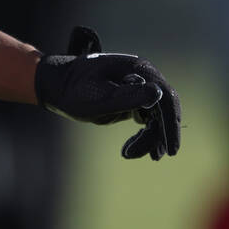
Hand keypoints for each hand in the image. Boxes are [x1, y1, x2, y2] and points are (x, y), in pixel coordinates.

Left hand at [34, 26, 180, 159]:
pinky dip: (143, 134)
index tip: (171, 151)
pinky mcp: (133, 98)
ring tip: (129, 153)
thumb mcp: (99, 98)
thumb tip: (158, 93)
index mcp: (139, 71)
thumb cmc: (74, 91)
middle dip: (159, 135)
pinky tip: (131, 149)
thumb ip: (128, 97)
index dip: (171, 126)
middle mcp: (143, 76)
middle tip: (151, 158)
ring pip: (156, 117)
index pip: (166, 99)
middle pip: (163, 110)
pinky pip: (147, 118)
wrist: (57, 85)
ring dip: (149, 138)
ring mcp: (139, 87)